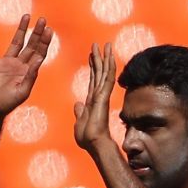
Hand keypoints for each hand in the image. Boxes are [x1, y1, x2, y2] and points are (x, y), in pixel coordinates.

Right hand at [0, 14, 51, 119]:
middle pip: (30, 45)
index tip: (49, 29)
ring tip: (27, 16)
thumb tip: (39, 59)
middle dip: (37, 33)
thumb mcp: (20, 92)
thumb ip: (30, 76)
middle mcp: (18, 66)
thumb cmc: (4, 105)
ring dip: (21, 30)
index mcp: (27, 72)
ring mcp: (4, 64)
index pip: (39, 54)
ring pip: (15, 43)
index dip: (44, 41)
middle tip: (42, 19)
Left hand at [73, 42, 117, 156]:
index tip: (92, 56)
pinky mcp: (104, 96)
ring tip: (106, 44)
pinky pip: (107, 78)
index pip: (92, 80)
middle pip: (99, 72)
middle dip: (99, 58)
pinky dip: (109, 66)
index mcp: (92, 100)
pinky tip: (110, 56)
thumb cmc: (88, 138)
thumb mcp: (79, 122)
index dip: (92, 67)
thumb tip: (77, 104)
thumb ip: (79, 112)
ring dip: (105, 58)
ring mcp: (102, 95)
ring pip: (105, 72)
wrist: (94, 143)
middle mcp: (98, 95)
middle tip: (99, 44)